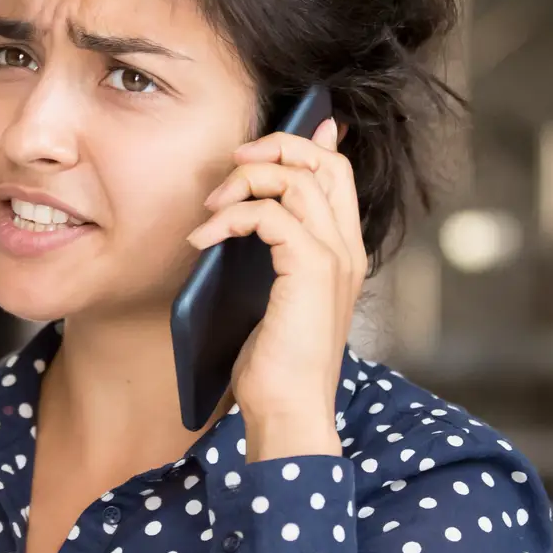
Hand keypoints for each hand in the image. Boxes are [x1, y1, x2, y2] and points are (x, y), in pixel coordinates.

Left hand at [187, 118, 361, 460]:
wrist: (288, 410)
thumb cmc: (274, 365)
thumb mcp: (269, 297)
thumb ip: (266, 254)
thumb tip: (244, 214)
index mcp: (344, 252)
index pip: (337, 172)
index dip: (304, 144)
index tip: (262, 143)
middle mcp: (348, 247)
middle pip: (324, 160)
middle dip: (274, 147)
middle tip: (232, 166)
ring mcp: (335, 256)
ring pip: (297, 178)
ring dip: (244, 181)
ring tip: (210, 212)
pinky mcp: (312, 269)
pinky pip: (271, 213)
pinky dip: (231, 217)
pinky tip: (205, 239)